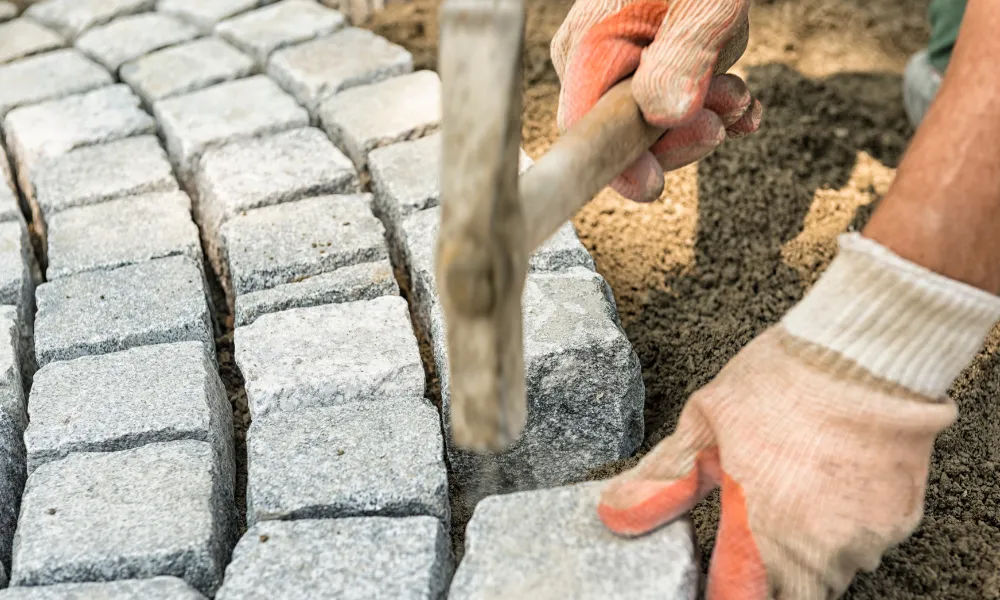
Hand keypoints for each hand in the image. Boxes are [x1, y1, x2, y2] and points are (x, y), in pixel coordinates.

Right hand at [551, 0, 761, 201]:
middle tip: (724, 113)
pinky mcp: (652, 63)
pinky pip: (676, 105)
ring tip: (739, 92)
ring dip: (707, 114)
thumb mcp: (704, 4)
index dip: (618, 164)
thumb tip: (664, 115)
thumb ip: (683, 56)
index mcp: (588, 45)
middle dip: (681, 132)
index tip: (654, 186)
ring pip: (660, 122)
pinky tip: (742, 104)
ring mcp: (622, 64)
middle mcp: (595, 60)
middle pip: (626, 134)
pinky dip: (713, 107)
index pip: (586, 128)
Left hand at [597, 234, 999, 597]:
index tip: (710, 577)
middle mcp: (816, 550)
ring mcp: (864, 539)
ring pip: (829, 575)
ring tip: (785, 506)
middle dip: (762, 580)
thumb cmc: (782, 382)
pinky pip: (864, 546)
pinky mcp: (898, 521)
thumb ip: (663, 482)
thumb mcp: (704, 424)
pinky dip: (841, 531)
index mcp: (760, 534)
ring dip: (802, 557)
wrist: (864, 351)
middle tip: (744, 543)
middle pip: (785, 596)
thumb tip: (615, 517)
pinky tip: (824, 490)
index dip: (719, 592)